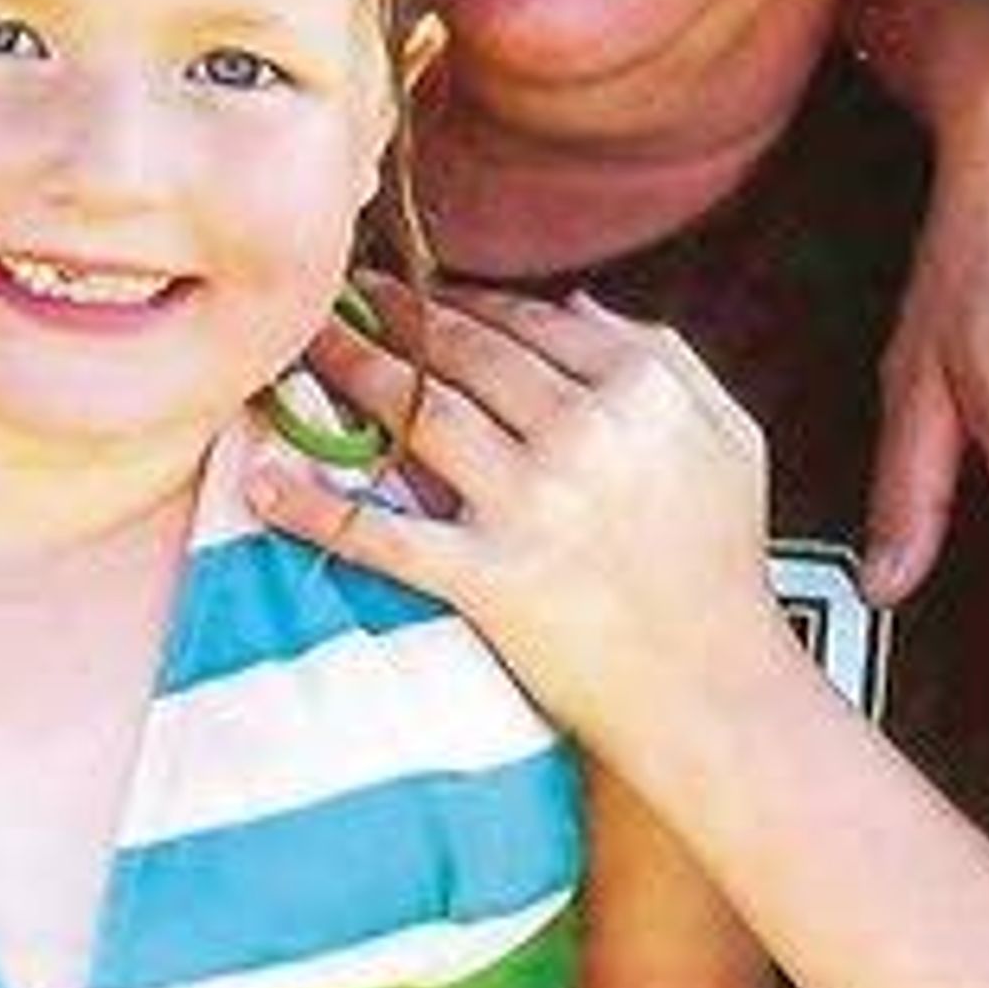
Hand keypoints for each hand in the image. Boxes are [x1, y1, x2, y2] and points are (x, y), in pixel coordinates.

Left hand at [244, 286, 786, 762]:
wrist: (716, 693)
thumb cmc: (724, 565)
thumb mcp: (728, 436)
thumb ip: (664, 355)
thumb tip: (576, 303)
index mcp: (638, 391)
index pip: (527, 320)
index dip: (464, 301)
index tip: (422, 295)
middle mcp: (580, 434)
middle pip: (462, 354)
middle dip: (394, 316)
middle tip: (341, 294)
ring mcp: (529, 507)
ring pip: (417, 413)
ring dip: (348, 370)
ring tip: (301, 345)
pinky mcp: (487, 579)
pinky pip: (383, 532)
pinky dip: (316, 506)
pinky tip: (261, 482)